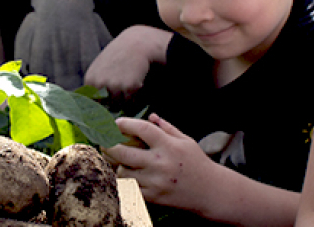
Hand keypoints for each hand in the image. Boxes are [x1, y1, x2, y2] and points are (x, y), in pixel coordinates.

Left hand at [84, 25, 171, 101]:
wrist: (136, 44)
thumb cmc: (118, 56)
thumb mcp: (99, 68)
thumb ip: (95, 85)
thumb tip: (94, 108)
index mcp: (90, 80)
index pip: (93, 104)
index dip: (102, 105)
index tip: (108, 104)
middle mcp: (100, 85)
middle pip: (106, 107)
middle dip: (114, 103)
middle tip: (122, 90)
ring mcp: (115, 86)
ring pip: (120, 106)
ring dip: (125, 100)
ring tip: (129, 85)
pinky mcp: (130, 87)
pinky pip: (132, 102)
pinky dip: (135, 97)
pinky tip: (136, 83)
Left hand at [103, 114, 220, 212]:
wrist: (210, 192)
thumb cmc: (197, 163)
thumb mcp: (186, 141)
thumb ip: (167, 128)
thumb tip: (150, 116)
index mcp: (169, 146)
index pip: (142, 129)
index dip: (125, 124)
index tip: (116, 122)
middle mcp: (160, 163)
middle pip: (123, 152)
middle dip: (108, 145)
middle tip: (103, 142)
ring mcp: (155, 182)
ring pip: (123, 172)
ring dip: (115, 165)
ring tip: (113, 159)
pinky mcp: (153, 197)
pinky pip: (129, 188)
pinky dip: (123, 181)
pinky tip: (123, 174)